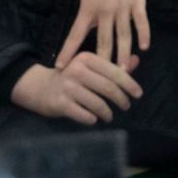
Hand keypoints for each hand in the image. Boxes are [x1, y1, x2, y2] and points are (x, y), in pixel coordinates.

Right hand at [13, 53, 141, 124]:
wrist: (39, 87)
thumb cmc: (71, 77)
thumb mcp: (89, 67)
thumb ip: (112, 66)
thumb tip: (136, 60)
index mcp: (86, 59)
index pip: (115, 72)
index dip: (130, 84)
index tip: (138, 94)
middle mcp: (76, 70)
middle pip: (108, 88)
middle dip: (121, 100)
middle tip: (126, 106)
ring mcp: (67, 87)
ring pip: (98, 104)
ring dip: (107, 113)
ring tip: (109, 116)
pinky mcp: (60, 103)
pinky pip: (84, 115)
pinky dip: (92, 119)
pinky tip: (94, 119)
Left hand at [57, 0, 148, 71]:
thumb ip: (90, 13)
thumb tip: (88, 32)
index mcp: (88, 7)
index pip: (75, 34)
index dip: (68, 51)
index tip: (62, 67)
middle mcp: (104, 10)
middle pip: (103, 41)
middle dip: (101, 61)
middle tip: (101, 80)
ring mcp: (122, 6)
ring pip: (123, 35)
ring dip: (123, 54)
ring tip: (123, 71)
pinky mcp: (137, 1)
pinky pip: (141, 21)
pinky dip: (143, 34)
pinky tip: (144, 47)